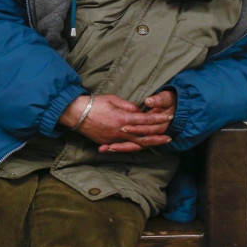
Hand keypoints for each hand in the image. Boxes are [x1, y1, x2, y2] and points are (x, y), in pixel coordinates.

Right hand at [59, 94, 173, 148]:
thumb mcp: (113, 99)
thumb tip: (139, 112)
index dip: (159, 119)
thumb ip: (129, 106)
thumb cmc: (94, 103)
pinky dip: (134, 147)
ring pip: (136, 144)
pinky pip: (124, 146)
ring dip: (149, 144)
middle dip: (158, 136)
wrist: (76, 113)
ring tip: (159, 143)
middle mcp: (121, 131)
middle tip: (170, 137)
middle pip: (144, 136)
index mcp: (123, 118)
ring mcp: (114, 139)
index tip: (169, 117)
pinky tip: (141, 146)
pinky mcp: (107, 142)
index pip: (146, 120)